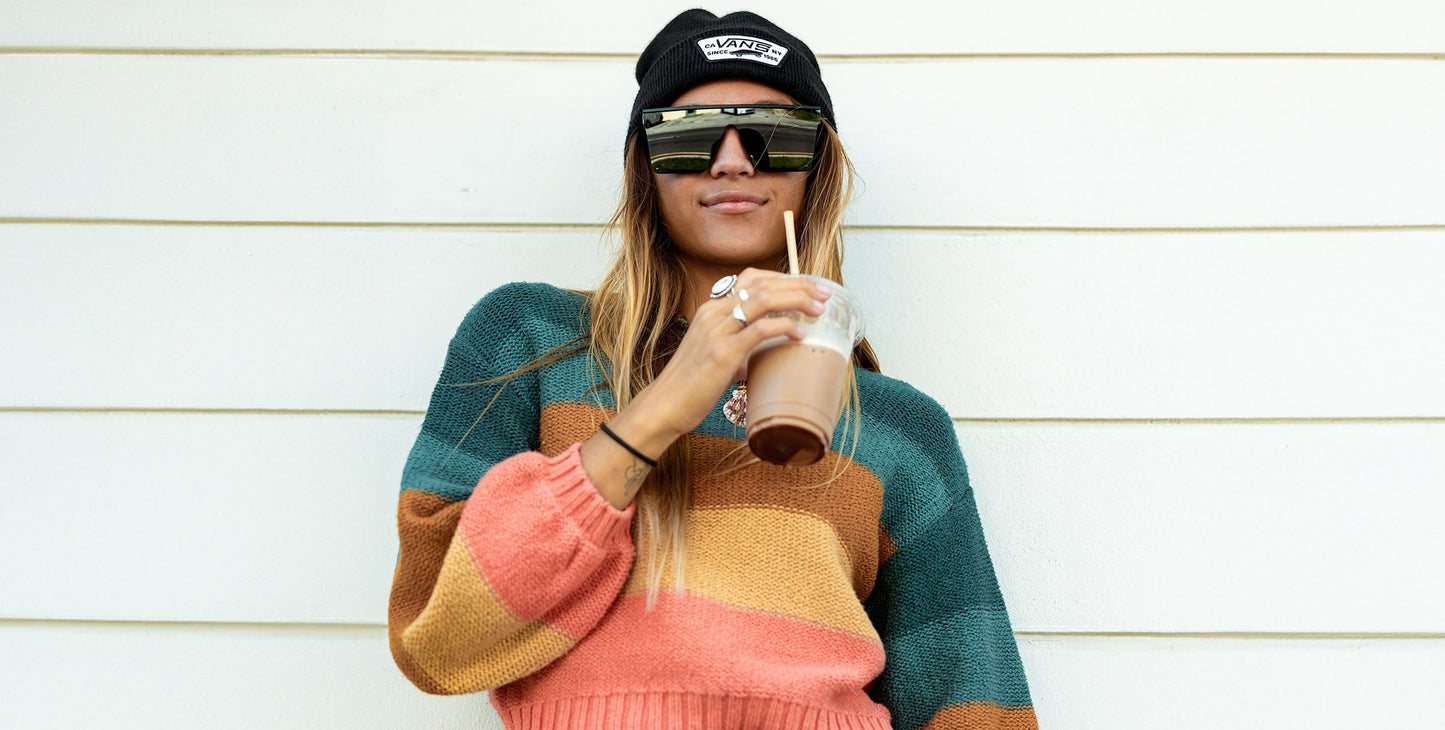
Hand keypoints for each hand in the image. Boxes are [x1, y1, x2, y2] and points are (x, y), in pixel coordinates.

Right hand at [638, 268, 831, 439]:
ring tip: (818, 309)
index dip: (783, 278)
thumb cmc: (691, 383)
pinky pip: (760, 329)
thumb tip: (765, 350)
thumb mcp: (715, 353)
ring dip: (797, 300)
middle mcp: (713, 313)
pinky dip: (784, 327)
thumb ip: (739, 345)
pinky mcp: (723, 352)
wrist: (666, 404)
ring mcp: (717, 330)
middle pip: (762, 284)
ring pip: (763, 299)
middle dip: (799, 285)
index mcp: (711, 309)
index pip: (751, 278)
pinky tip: (799, 335)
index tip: (807, 286)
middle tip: (824, 293)